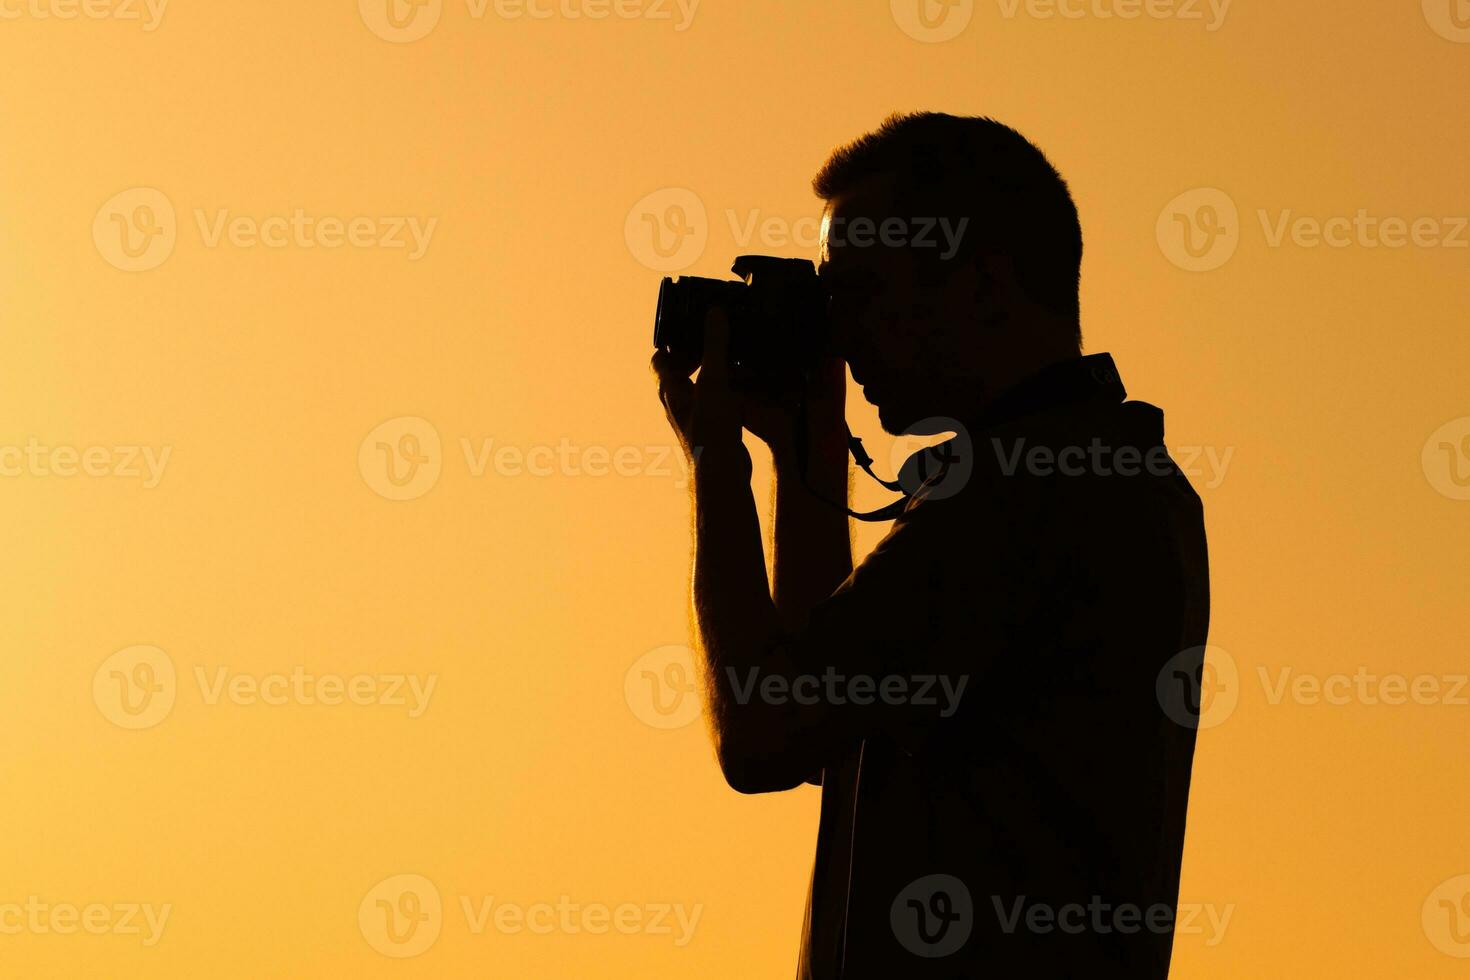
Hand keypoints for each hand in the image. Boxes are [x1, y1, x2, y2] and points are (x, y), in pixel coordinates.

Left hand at [652, 309, 847, 467]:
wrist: (721, 473)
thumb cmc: (710, 430)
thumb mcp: (714, 380)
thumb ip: (714, 346)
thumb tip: (713, 314)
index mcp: (670, 390)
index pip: (659, 358)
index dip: (672, 341)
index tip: (692, 331)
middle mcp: (677, 404)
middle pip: (677, 372)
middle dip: (694, 355)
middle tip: (714, 342)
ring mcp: (693, 417)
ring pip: (696, 388)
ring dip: (710, 372)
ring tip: (731, 359)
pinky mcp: (710, 429)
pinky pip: (712, 402)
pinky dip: (723, 390)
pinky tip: (742, 388)